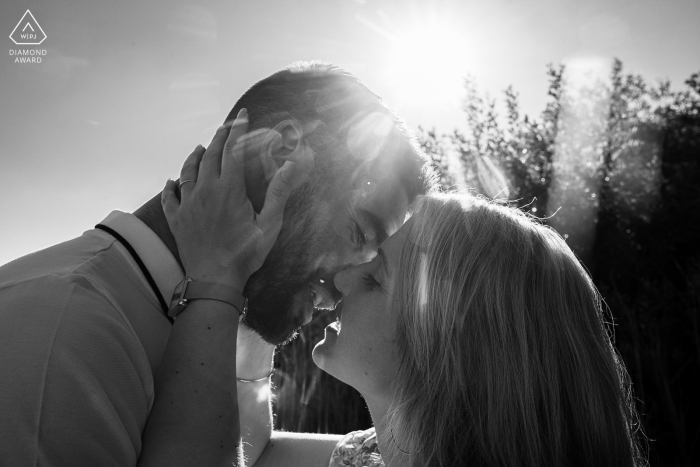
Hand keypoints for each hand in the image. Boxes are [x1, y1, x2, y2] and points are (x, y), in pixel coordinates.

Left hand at [161, 109, 297, 286]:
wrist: (214, 280)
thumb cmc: (245, 254)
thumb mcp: (269, 224)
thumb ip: (278, 192)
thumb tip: (291, 165)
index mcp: (229, 189)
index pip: (233, 150)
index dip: (239, 130)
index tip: (242, 115)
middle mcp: (205, 191)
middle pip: (210, 156)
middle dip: (219, 138)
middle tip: (226, 127)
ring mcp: (187, 204)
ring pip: (187, 171)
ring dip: (194, 157)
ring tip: (199, 147)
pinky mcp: (176, 220)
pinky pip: (169, 197)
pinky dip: (170, 186)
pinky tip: (171, 182)